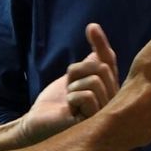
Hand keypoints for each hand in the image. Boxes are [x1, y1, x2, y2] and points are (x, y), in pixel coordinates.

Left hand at [21, 24, 118, 144]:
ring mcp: (106, 113)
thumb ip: (89, 62)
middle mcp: (113, 101)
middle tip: (68, 86)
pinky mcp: (96, 123)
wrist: (37, 124)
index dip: (101, 44)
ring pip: (95, 80)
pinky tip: (70, 110)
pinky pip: (88, 95)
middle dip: (78, 71)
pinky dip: (73, 98)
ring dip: (74, 86)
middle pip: (101, 68)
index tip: (91, 27)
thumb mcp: (74, 78)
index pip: (109, 61)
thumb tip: (94, 34)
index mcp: (108, 88)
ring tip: (69, 100)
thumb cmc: (55, 104)